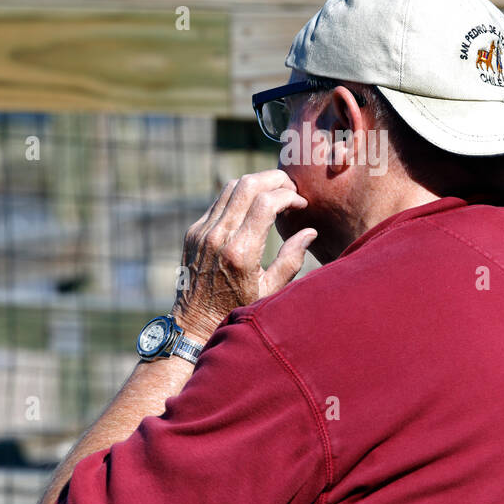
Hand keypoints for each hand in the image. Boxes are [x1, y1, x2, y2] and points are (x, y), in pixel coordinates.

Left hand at [172, 170, 317, 342]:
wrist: (194, 324)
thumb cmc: (237, 311)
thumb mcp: (270, 291)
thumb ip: (292, 259)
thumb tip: (309, 232)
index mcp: (240, 253)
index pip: (266, 202)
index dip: (289, 196)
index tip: (301, 204)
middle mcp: (218, 237)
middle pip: (248, 185)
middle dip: (274, 179)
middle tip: (291, 189)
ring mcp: (202, 232)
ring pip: (231, 187)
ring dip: (257, 184)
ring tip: (275, 194)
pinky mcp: (193, 232)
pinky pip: (219, 201)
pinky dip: (239, 196)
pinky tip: (253, 208)